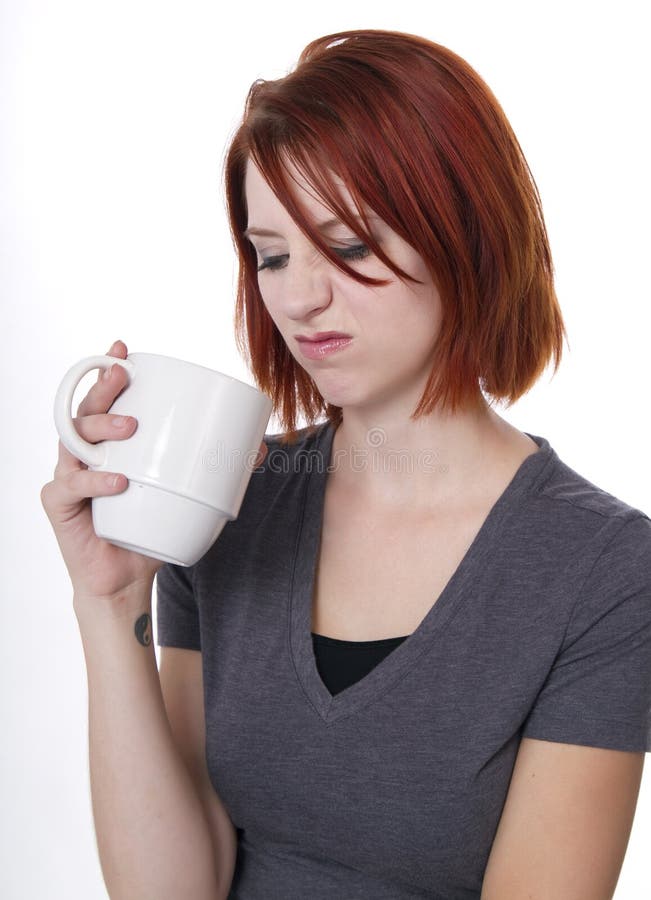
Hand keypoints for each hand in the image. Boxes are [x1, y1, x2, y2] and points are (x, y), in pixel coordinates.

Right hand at [41, 340, 268, 609]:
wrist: (126, 577)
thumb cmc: (150, 527)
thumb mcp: (183, 494)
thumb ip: (215, 469)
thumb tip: (258, 450)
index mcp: (108, 443)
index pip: (103, 398)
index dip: (107, 370)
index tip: (123, 350)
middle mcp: (83, 453)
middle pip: (84, 409)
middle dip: (102, 388)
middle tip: (123, 377)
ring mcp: (67, 477)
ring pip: (72, 440)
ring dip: (99, 427)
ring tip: (128, 428)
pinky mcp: (59, 506)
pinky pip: (70, 488)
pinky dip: (93, 482)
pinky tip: (116, 480)